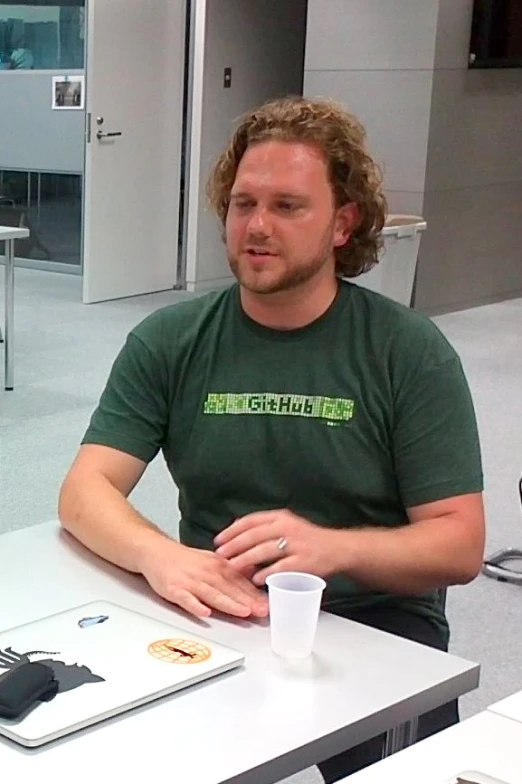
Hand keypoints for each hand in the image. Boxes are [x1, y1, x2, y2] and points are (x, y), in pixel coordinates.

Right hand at [138, 538, 268, 619]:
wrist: (155, 551)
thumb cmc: (183, 559)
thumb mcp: (211, 560)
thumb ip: (231, 570)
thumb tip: (254, 574)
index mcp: (217, 565)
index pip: (240, 581)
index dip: (255, 593)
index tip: (268, 603)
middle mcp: (206, 572)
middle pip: (230, 589)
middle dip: (248, 601)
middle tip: (263, 612)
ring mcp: (190, 581)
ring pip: (213, 594)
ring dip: (229, 604)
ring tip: (243, 613)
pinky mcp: (174, 589)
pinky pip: (186, 599)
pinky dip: (195, 605)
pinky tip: (204, 613)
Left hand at [214, 509, 340, 585]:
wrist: (337, 548)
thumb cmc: (307, 538)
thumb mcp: (286, 524)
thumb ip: (265, 527)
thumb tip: (236, 532)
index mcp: (280, 517)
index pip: (251, 520)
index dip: (232, 530)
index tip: (219, 540)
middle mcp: (287, 527)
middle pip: (254, 534)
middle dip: (234, 545)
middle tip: (220, 555)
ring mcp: (296, 544)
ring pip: (265, 550)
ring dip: (246, 559)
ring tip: (232, 566)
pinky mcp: (303, 561)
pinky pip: (280, 567)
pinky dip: (266, 573)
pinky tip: (255, 579)